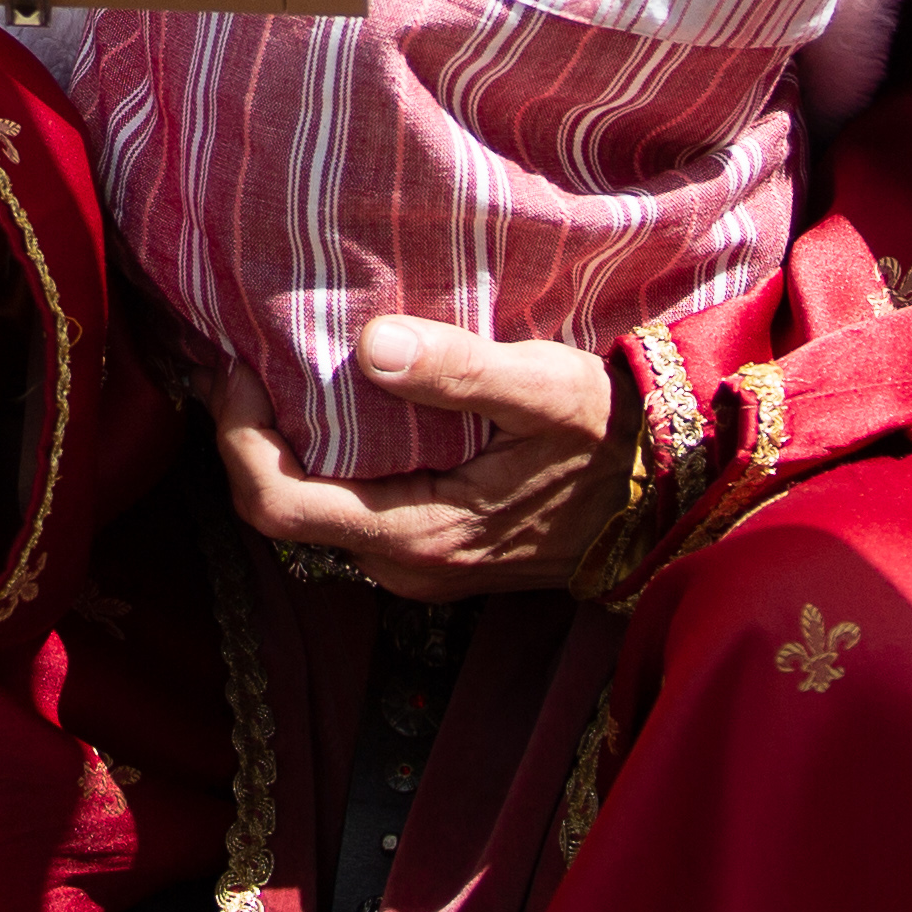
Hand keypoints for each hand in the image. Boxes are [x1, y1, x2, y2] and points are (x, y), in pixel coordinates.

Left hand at [208, 315, 637, 598]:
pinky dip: (324, 458)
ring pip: (314, 511)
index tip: (237, 367)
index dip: (238, 438)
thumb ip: (461, 370)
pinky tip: (333, 401)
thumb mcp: (546, 389)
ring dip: (284, 446)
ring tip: (279, 369)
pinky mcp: (433, 549)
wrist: (674, 497)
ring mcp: (418, 565)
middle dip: (247, 437)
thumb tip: (370, 346)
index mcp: (418, 535)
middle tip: (244, 356)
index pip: (279, 505)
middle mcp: (404, 566)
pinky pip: (348, 509)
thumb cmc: (613, 437)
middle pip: (283, 509)